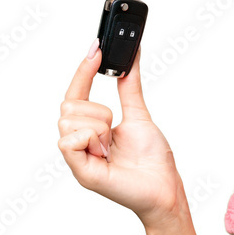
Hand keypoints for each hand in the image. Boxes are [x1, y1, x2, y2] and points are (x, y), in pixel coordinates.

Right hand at [57, 42, 184, 231]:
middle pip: (68, 104)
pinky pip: (69, 141)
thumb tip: (130, 58)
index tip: (96, 48)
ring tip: (113, 147)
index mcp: (90, 130)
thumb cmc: (152, 159)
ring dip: (100, 128)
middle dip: (98, 111)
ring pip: (70, 120)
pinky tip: (105, 153)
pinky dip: (92, 139)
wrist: (165, 186)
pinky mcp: (81, 172)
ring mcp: (78, 158)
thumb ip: (129, 86)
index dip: (84, 71)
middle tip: (114, 131)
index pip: (76, 94)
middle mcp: (79, 142)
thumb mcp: (139, 114)